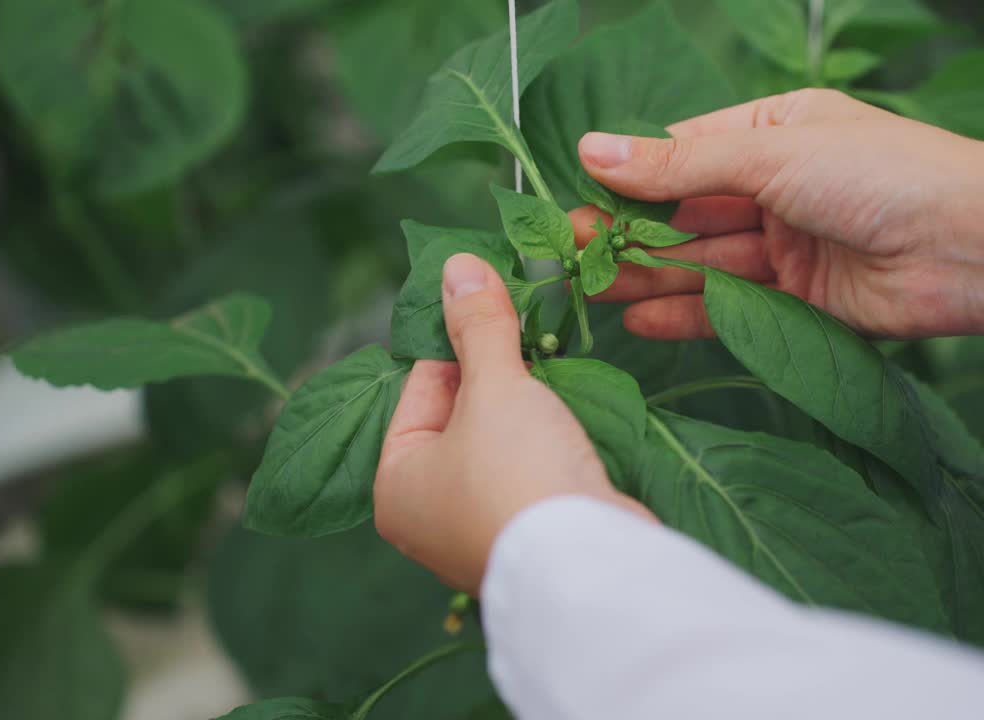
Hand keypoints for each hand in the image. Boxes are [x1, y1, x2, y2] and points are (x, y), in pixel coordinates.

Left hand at [373, 253, 651, 592]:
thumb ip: (478, 326)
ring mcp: (479, 532)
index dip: (460, 343)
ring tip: (554, 374)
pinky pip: (529, 476)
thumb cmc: (518, 473)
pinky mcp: (529, 539)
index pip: (421, 386)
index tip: (496, 309)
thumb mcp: (495, 386)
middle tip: (532, 339)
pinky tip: (570, 423)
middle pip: (460, 417)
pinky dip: (547, 447)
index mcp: (395, 484)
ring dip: (527, 411)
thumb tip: (456, 264)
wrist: (588, 562)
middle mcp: (428, 516)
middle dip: (498, 378)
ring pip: (499, 446)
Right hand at [572, 88, 983, 339]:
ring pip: (704, 261)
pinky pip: (732, 308)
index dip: (630, 175)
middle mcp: (779, 188)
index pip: (684, 152)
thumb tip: (593, 151)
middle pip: (688, 212)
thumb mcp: (769, 156)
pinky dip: (687, 314)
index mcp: (776, 133)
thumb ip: (679, 166)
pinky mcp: (801, 301)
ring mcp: (789, 246)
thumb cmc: (878, 174)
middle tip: (570, 251)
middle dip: (630, 231)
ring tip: (592, 288)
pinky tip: (639, 319)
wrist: (967, 245)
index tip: (576, 196)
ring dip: (649, 274)